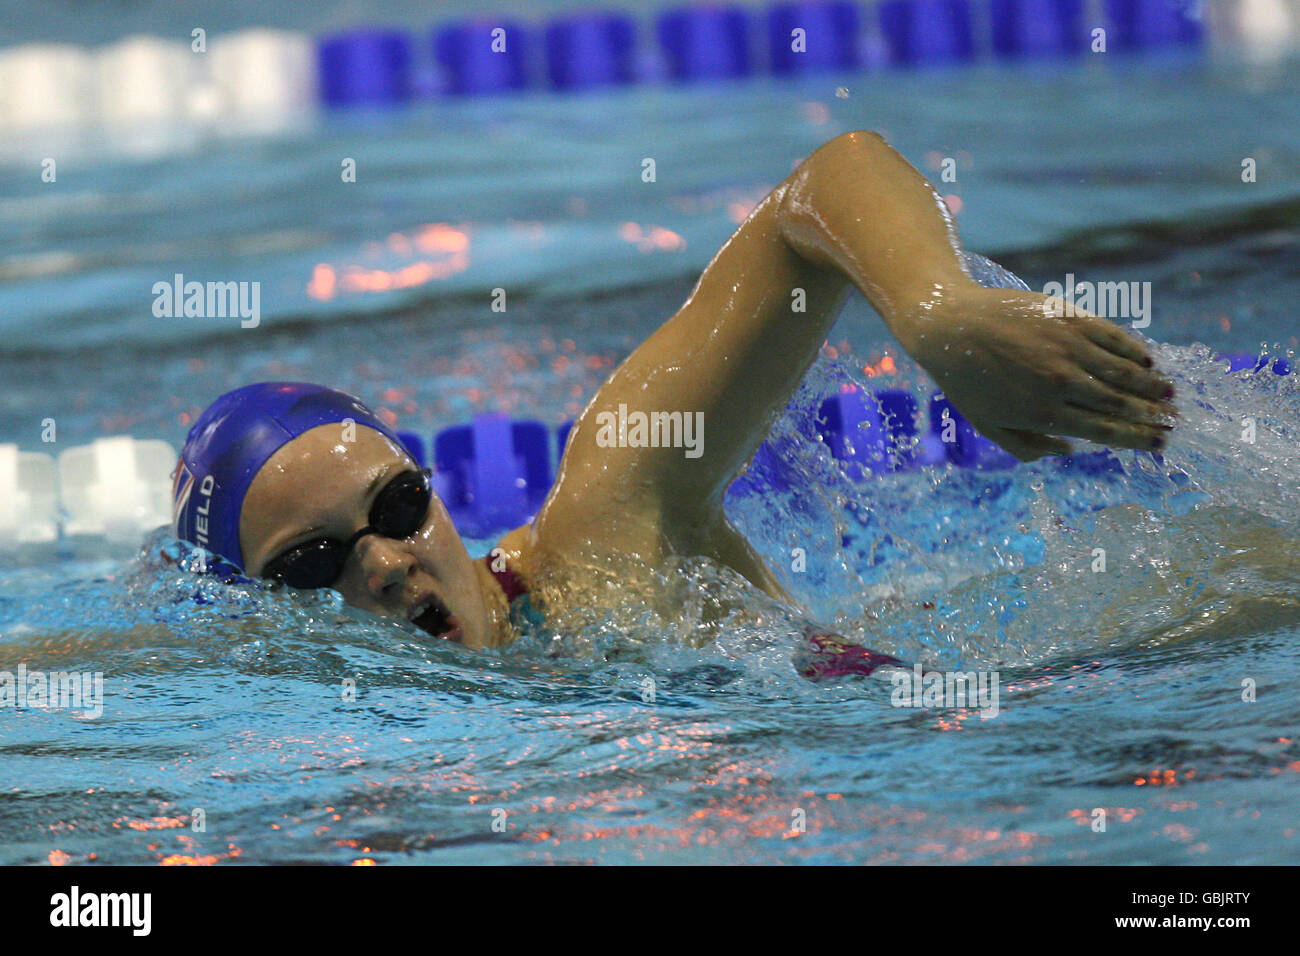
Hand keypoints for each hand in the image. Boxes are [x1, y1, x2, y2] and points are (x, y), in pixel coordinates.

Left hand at [898, 284, 1175, 460]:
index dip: (1136, 438)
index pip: (1104, 430)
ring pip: (1122, 370)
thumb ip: (1030, 446)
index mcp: (1044, 414)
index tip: (1159, 442)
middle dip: (1152, 414)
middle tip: (1176, 420)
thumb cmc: (968, 381)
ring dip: (1151, 383)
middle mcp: (1061, 382)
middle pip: (1120, 402)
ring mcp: (1067, 348)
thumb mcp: (990, 426)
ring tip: (1170, 393)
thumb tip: (1071, 450)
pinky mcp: (1068, 318)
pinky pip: (1112, 337)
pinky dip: (1134, 350)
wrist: (951, 326)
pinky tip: (1148, 359)